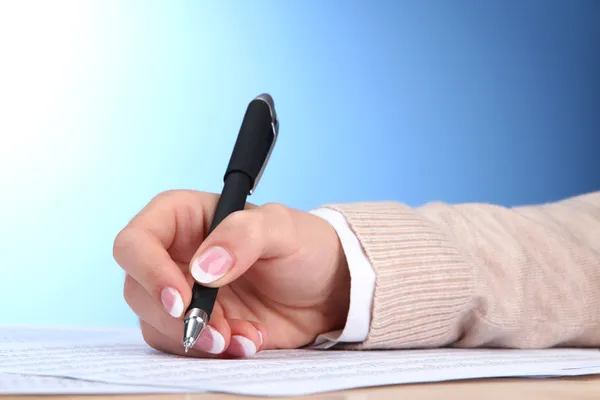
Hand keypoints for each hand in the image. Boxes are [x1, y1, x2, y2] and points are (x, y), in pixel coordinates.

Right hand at [113, 190, 349, 357]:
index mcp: (183, 218)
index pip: (136, 242)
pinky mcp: (198, 324)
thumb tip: (203, 269)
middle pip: (137, 289)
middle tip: (217, 330)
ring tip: (244, 334)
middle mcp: (174, 255)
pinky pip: (182, 346)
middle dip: (175, 317)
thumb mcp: (282, 228)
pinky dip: (213, 351)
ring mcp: (183, 293)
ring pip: (155, 324)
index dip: (148, 271)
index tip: (182, 299)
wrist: (326, 291)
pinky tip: (248, 340)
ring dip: (197, 338)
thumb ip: (244, 235)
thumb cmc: (304, 246)